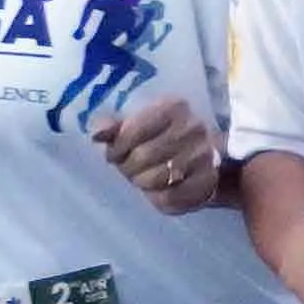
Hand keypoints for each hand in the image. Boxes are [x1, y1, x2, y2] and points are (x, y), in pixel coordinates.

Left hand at [92, 94, 220, 214]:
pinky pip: (168, 196)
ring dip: (141, 181)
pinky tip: (158, 188)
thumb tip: (96, 134)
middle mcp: (193, 127)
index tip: (114, 154)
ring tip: (143, 177)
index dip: (117, 148)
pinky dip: (156, 196)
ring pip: (155, 178)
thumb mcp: (135, 125)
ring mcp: (203, 154)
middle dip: (128, 167)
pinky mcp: (206, 181)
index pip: (133, 131)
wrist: (198, 159)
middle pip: (142, 156)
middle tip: (129, 169)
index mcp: (173, 107)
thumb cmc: (158, 138)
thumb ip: (113, 128)